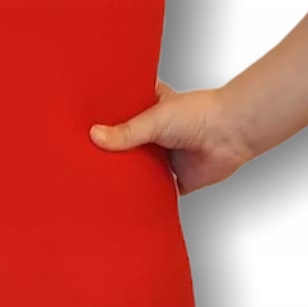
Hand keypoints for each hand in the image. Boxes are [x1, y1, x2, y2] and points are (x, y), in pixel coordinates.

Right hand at [89, 80, 254, 195]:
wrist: (230, 135)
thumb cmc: (199, 114)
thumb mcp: (155, 118)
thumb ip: (126, 132)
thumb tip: (94, 137)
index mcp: (148, 107)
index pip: (118, 114)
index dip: (101, 120)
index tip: (78, 125)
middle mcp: (153, 133)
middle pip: (124, 145)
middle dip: (108, 151)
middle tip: (79, 155)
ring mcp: (162, 157)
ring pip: (135, 169)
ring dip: (122, 174)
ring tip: (91, 179)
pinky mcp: (172, 180)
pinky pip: (151, 191)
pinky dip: (140, 195)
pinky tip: (119, 199)